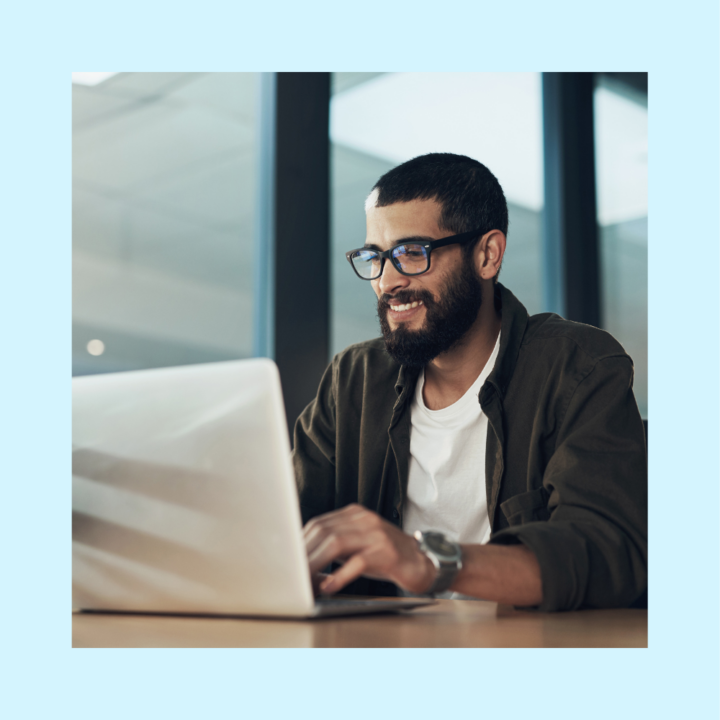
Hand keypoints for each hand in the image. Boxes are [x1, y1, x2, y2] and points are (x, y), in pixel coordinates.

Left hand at [303, 504, 435, 594]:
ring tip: (304, 581)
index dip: (300, 543)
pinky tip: (329, 587)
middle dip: (304, 554)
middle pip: (324, 531)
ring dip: (316, 564)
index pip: (319, 524)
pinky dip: (339, 575)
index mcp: (354, 515)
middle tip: (291, 574)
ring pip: (336, 543)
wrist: (423, 562)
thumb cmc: (386, 557)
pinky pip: (357, 562)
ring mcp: (376, 534)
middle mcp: (364, 519)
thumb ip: (334, 547)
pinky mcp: (386, 552)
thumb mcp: (358, 546)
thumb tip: (303, 561)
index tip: (287, 561)